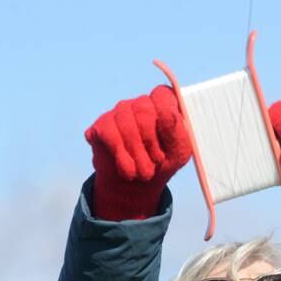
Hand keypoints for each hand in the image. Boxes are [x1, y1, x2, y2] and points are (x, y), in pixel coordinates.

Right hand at [85, 85, 192, 219]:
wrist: (138, 185)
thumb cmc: (164, 162)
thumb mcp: (178, 151)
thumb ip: (175, 131)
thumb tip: (166, 112)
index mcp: (164, 105)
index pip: (162, 95)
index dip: (164, 115)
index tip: (168, 138)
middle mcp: (141, 103)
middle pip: (143, 109)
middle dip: (151, 141)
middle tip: (157, 162)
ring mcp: (120, 112)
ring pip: (125, 122)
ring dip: (137, 153)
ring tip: (144, 173)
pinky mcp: (102, 125)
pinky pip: (109, 133)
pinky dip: (121, 156)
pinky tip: (128, 170)